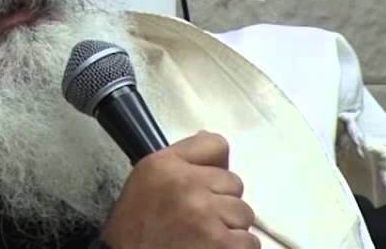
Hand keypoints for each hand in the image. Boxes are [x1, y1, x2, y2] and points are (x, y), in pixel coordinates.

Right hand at [100, 131, 258, 248]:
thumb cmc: (136, 230)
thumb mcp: (147, 183)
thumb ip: (181, 161)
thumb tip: (215, 145)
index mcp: (164, 165)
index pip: (216, 145)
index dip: (213, 169)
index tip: (203, 187)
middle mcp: (186, 184)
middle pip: (234, 182)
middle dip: (221, 202)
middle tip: (197, 221)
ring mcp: (205, 213)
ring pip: (243, 213)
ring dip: (230, 228)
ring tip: (203, 238)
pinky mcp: (220, 243)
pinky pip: (249, 242)